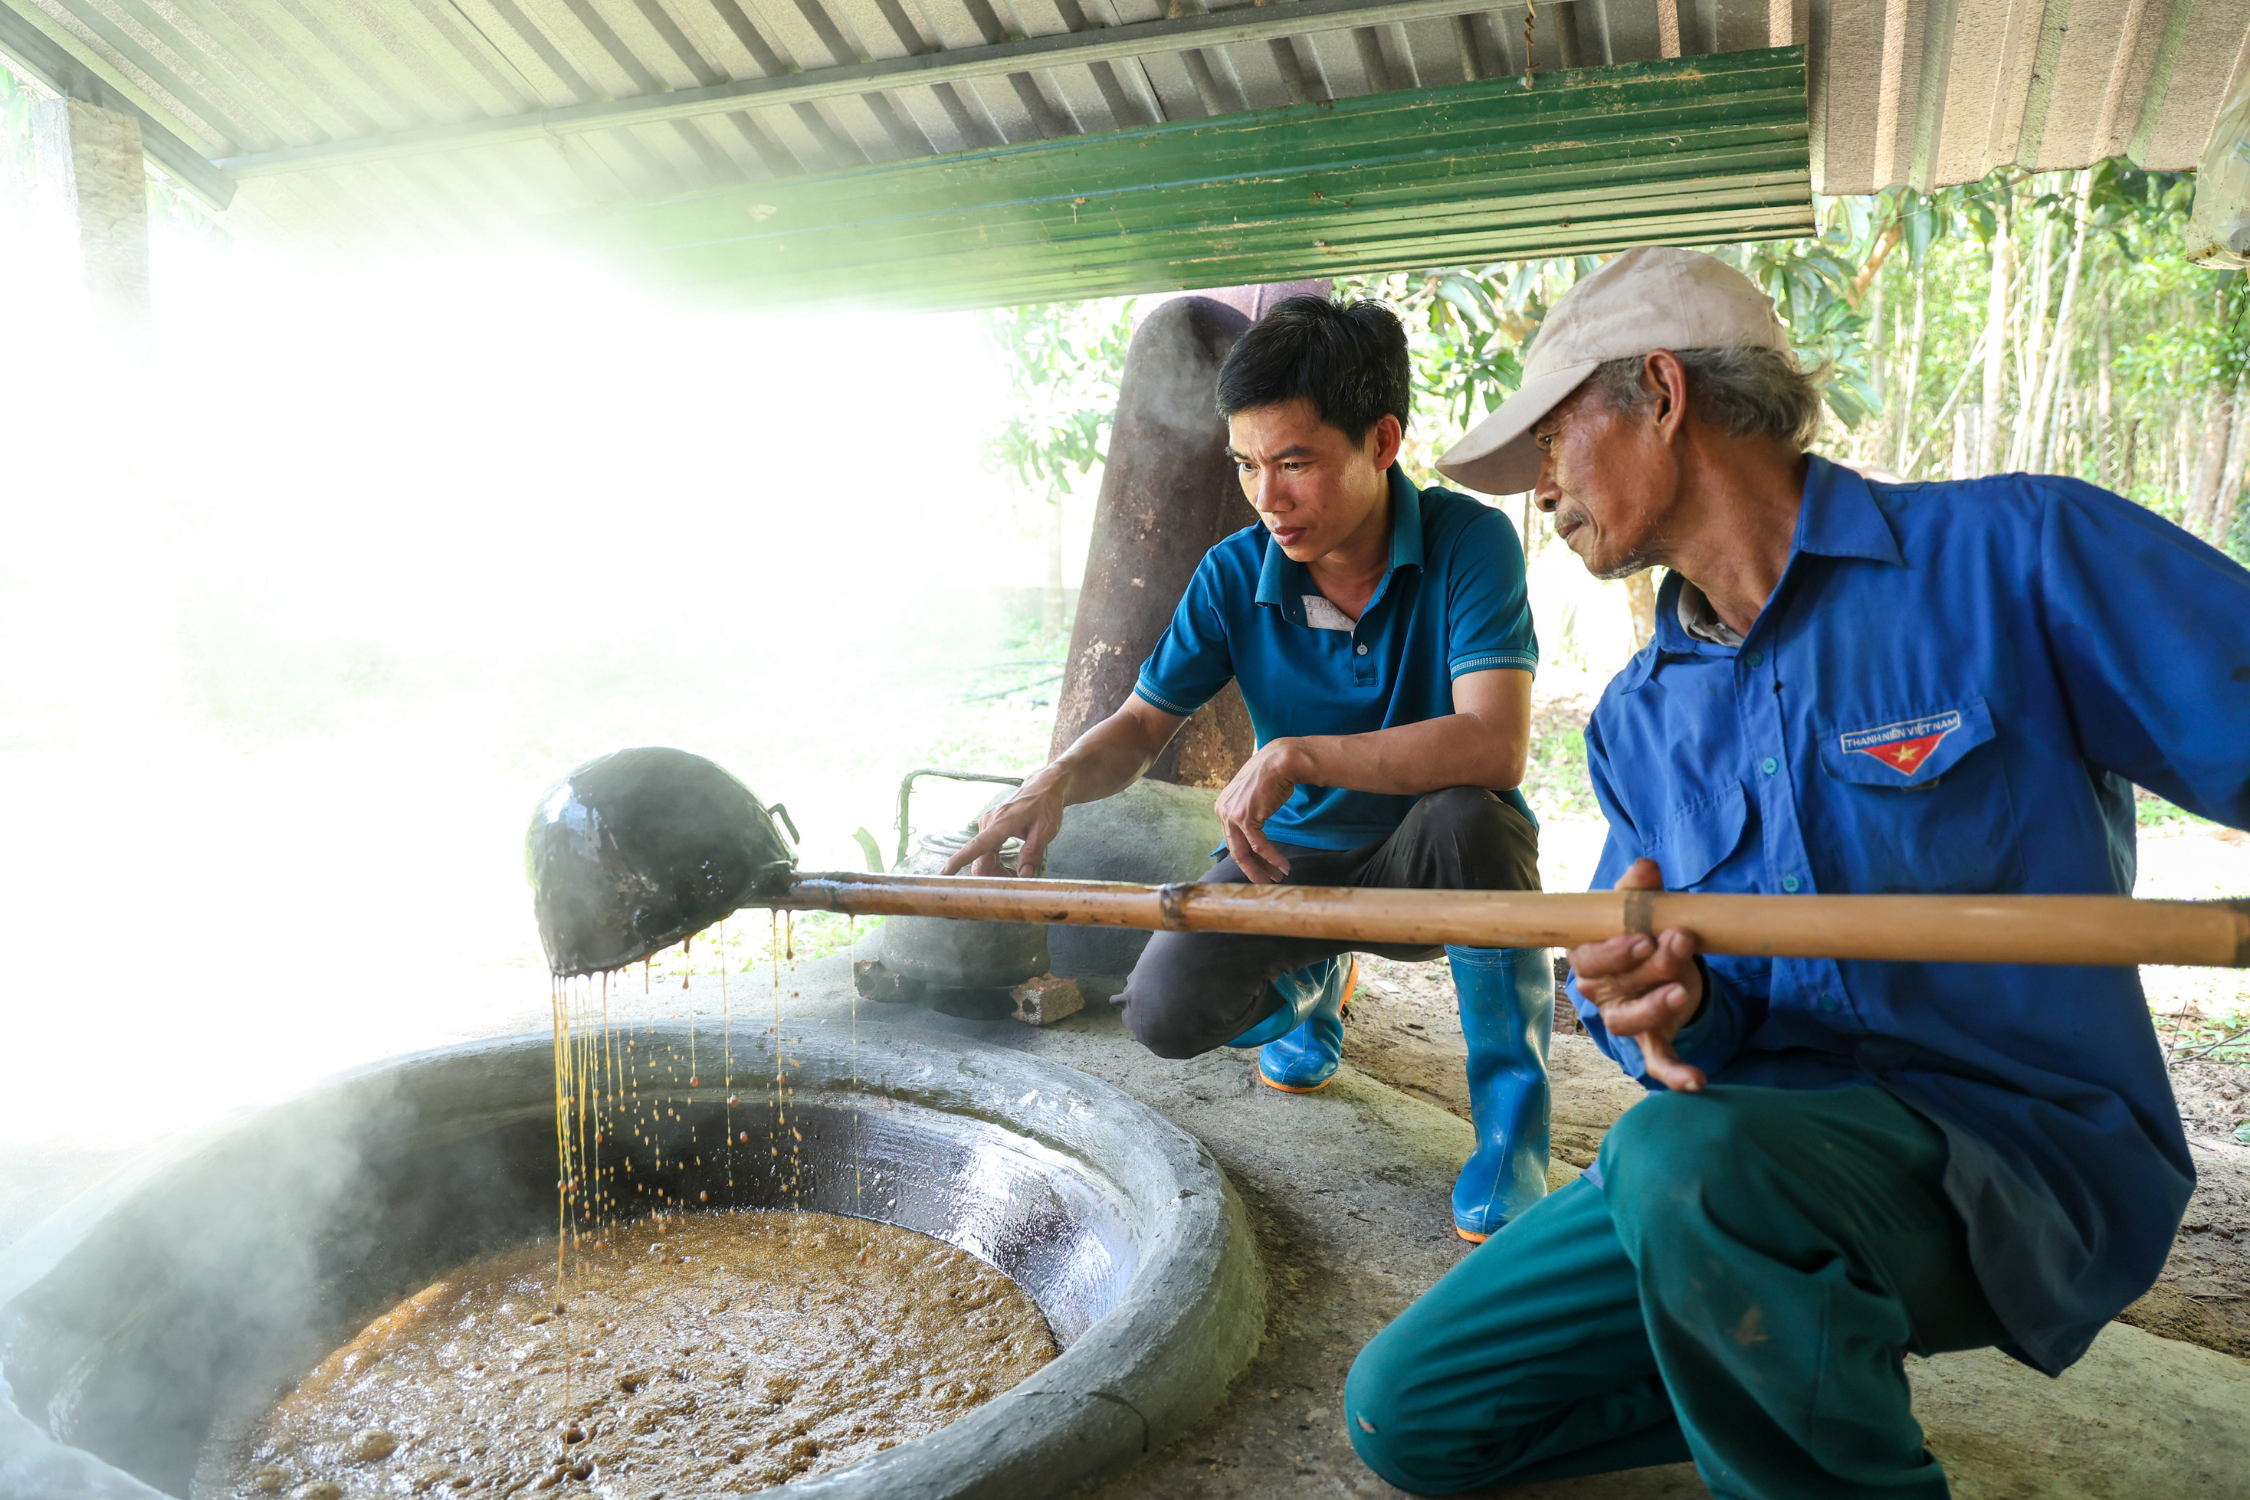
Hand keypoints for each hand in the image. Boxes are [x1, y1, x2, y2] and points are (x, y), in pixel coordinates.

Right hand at [941, 776, 1065, 877]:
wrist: (1043, 787)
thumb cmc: (1046, 805)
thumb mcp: (1045, 831)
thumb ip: (1032, 854)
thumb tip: (1023, 876)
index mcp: (1001, 824)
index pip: (975, 846)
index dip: (958, 862)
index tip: (943, 874)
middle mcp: (988, 824)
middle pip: (980, 860)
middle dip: (994, 876)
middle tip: (1017, 880)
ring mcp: (987, 826)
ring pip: (983, 859)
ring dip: (996, 871)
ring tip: (1017, 873)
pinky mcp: (990, 829)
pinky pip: (986, 852)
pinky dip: (996, 864)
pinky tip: (1010, 867)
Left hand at [1212, 740, 1303, 884]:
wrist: (1280, 762)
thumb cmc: (1270, 776)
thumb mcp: (1250, 796)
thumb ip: (1246, 813)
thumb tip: (1251, 833)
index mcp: (1222, 808)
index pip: (1232, 840)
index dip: (1246, 858)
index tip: (1259, 868)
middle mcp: (1223, 812)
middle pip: (1235, 850)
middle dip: (1252, 868)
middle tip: (1265, 880)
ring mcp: (1232, 815)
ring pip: (1244, 852)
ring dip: (1262, 868)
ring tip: (1276, 877)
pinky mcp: (1246, 818)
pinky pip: (1260, 846)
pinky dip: (1272, 858)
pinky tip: (1283, 866)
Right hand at [1567, 858, 1706, 1092]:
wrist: (1662, 966)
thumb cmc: (1642, 933)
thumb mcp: (1638, 910)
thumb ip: (1638, 890)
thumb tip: (1646, 867)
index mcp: (1590, 958)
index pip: (1589, 958)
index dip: (1613, 952)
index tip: (1644, 938)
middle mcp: (1602, 993)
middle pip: (1617, 985)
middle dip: (1649, 967)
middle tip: (1680, 942)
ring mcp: (1626, 1019)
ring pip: (1630, 1021)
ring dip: (1654, 1008)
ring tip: (1680, 991)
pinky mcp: (1652, 1041)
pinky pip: (1658, 1061)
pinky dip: (1675, 1074)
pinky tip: (1697, 1080)